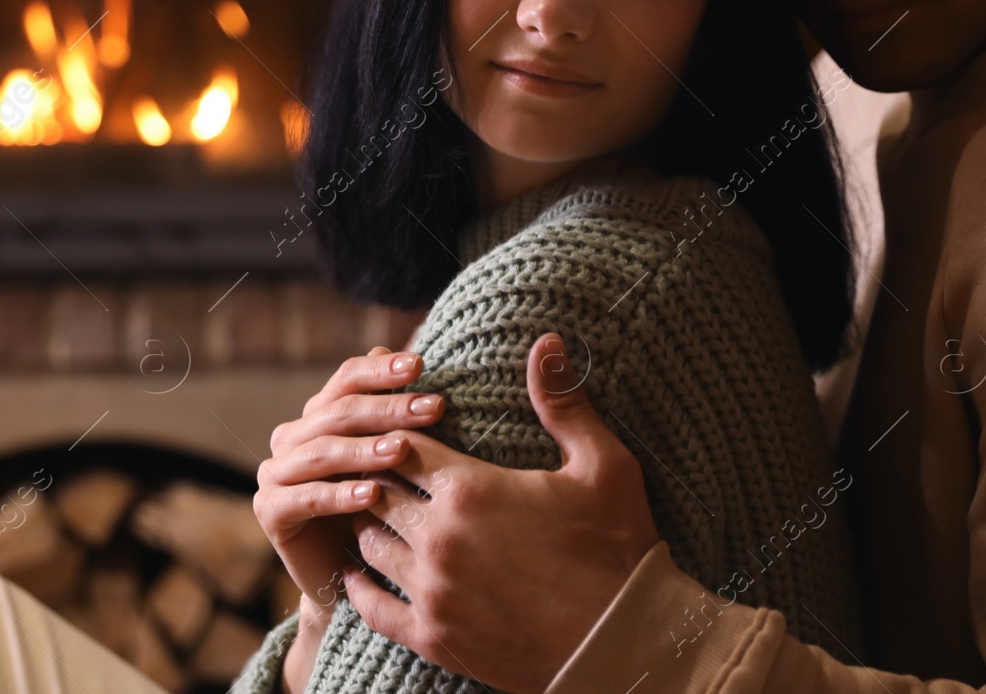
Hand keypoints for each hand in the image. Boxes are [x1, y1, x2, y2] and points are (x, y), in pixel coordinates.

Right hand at [252, 346, 447, 691]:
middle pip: (339, 412)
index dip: (383, 370)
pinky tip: (373, 495)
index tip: (423, 365)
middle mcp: (292, 437)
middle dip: (389, 409)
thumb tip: (416, 357)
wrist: (356, 577)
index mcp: (319, 413)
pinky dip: (339, 495)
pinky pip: (305, 498)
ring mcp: (276, 472)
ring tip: (404, 450)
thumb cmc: (385, 510)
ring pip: (322, 451)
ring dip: (365, 449)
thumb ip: (399, 415)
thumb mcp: (397, 459)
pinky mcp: (270, 510)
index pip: (348, 378)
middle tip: (434, 408)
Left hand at [342, 334, 658, 693]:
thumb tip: (548, 341)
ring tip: (375, 511)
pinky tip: (359, 572)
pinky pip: (370, 607)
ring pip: (368, 542)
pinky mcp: (432, 636)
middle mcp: (438, 538)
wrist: (626, 645)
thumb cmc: (619, 549)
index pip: (404, 443)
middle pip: (377, 489)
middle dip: (380, 474)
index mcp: (471, 489)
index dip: (400, 432)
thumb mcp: (602, 466)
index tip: (404, 428)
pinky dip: (360, 586)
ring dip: (371, 523)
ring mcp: (431, 591)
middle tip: (382, 466)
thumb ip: (563, 402)